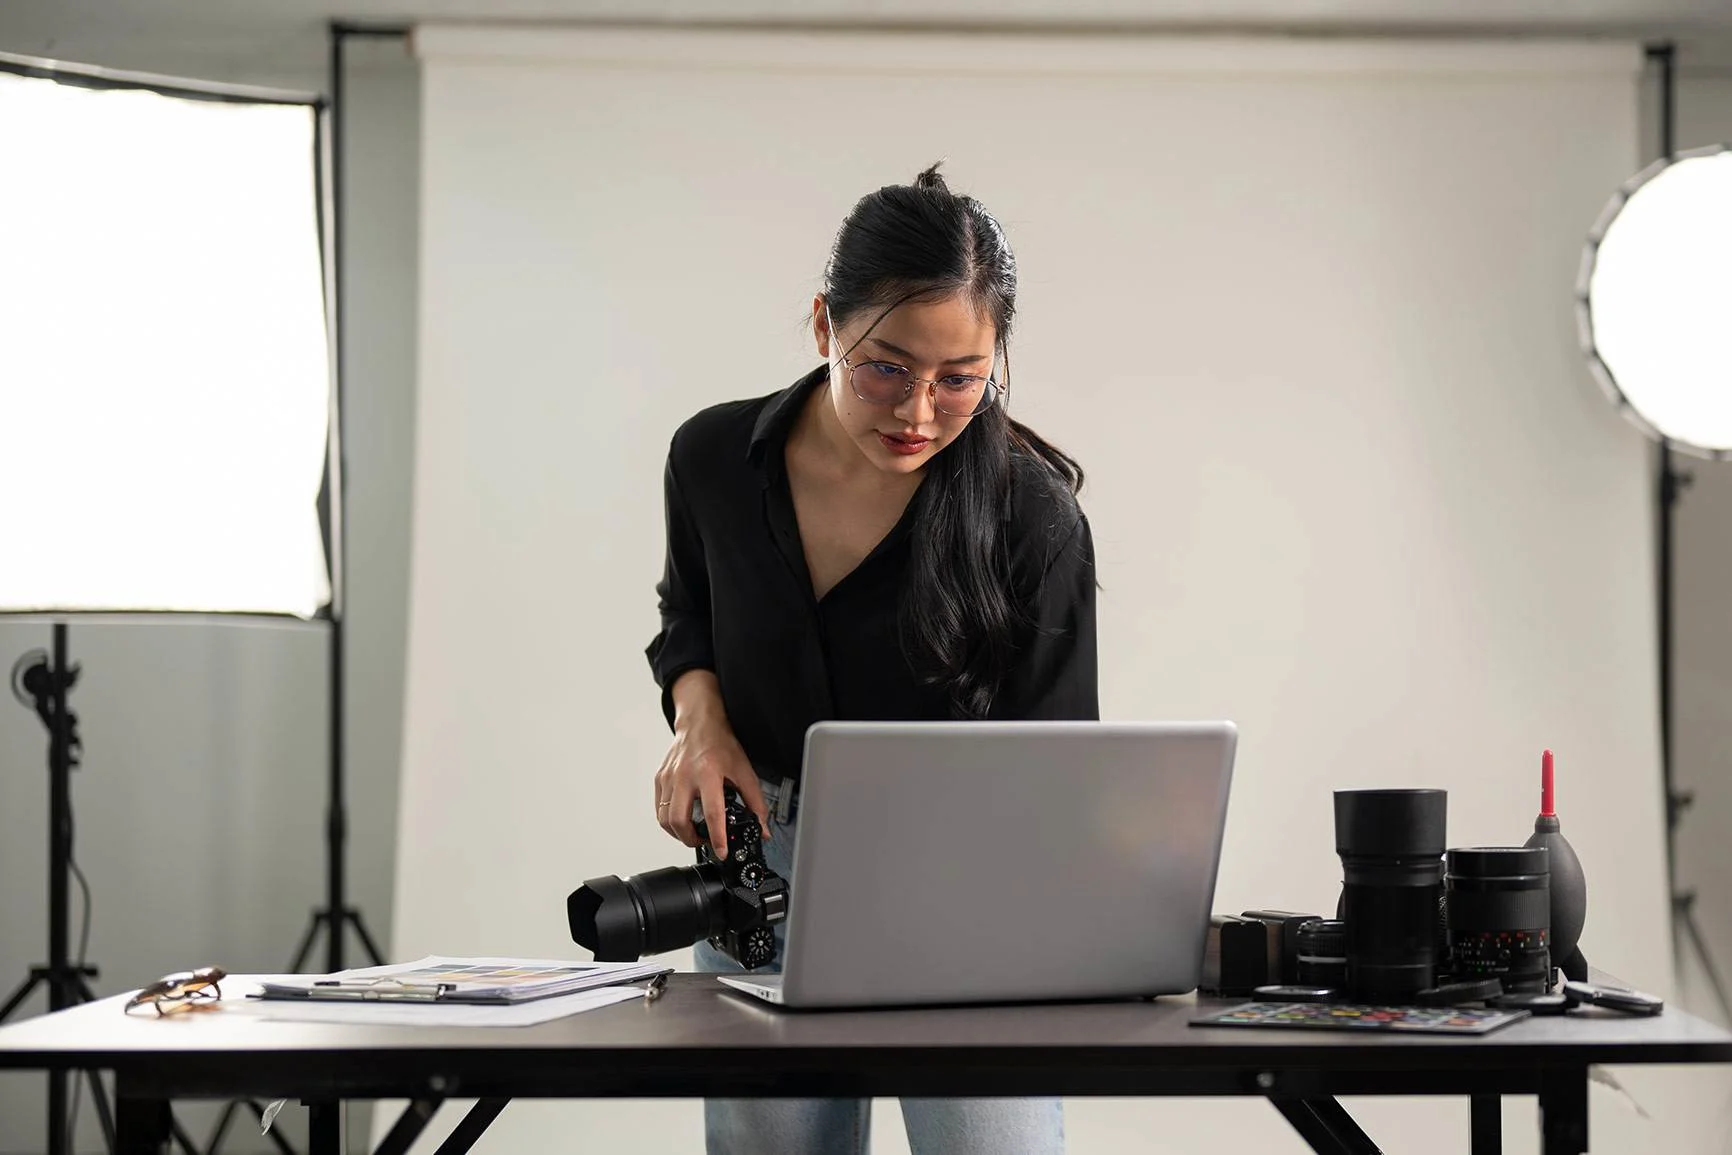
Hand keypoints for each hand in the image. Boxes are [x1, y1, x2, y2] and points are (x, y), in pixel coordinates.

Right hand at [653, 676, 770, 859]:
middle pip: (679, 821)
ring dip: (678, 833)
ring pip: (664, 819)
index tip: (721, 851)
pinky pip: (659, 808)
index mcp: (708, 773)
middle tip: (703, 842)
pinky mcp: (660, 779)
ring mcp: (669, 778)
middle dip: (691, 840)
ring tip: (692, 834)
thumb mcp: (744, 771)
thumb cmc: (720, 744)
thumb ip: (755, 802)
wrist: (699, 723)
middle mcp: (684, 776)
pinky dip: (669, 821)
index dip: (716, 837)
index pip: (712, 813)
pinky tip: (682, 819)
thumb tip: (762, 827)